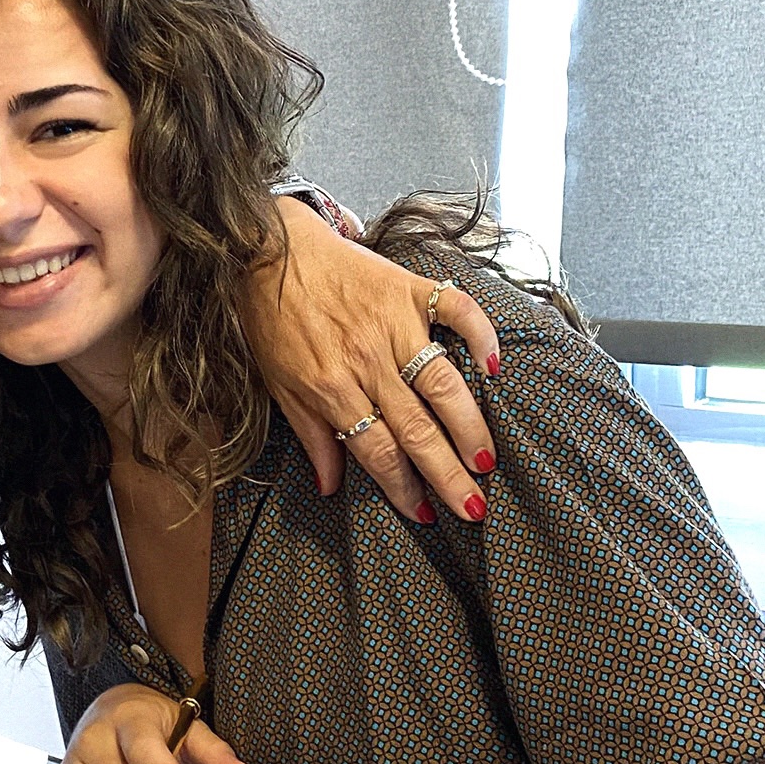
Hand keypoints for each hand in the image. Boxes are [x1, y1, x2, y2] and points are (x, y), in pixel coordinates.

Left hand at [242, 200, 501, 522]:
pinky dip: (482, 336)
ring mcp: (393, 323)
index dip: (402, 486)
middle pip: (416, 428)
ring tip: (487, 462)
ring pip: (444, 383)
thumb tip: (331, 486)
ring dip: (470, 426)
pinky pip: (457, 311)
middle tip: (474, 507)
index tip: (425, 513)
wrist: (269, 250)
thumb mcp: (279, 385)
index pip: (377, 450)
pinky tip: (495, 368)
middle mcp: (367, 360)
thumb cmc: (272, 321)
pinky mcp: (409, 289)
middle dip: (447, 474)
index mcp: (332, 388)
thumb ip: (311, 435)